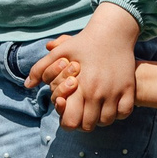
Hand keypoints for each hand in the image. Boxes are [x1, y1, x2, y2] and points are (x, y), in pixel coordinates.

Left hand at [23, 2, 141, 128]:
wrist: (113, 32)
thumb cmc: (84, 43)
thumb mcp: (60, 53)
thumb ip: (41, 69)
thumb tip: (27, 85)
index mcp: (80, 87)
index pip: (72, 122)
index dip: (69, 123)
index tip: (70, 115)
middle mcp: (97, 92)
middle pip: (89, 125)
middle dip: (84, 122)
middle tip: (83, 114)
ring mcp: (115, 92)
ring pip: (107, 121)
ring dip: (100, 119)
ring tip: (96, 110)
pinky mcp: (129, 89)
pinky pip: (124, 113)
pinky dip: (118, 113)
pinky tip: (112, 106)